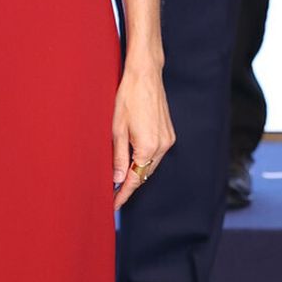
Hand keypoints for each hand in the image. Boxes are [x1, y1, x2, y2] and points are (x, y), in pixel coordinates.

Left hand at [113, 62, 172, 205]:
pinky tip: (133, 161)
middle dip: (129, 185)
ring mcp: (168, 139)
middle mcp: (162, 146)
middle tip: (113, 195)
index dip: (123, 194)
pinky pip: (156, 154)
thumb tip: (118, 179)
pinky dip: (144, 160)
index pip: (135, 179)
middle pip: (144, 174)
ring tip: (120, 180)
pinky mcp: (169, 133)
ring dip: (137, 172)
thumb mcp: (116, 129)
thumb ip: (118, 156)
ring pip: (150, 164)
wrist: (145, 76)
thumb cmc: (128, 98)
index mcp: (148, 147)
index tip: (113, 205)